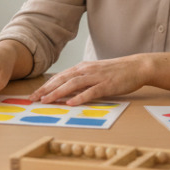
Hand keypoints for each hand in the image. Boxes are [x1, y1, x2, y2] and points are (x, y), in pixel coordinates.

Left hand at [31, 55, 151, 105]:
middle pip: (62, 79)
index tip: (34, 94)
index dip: (45, 86)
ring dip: (58, 93)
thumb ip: (81, 81)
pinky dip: (80, 97)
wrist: (136, 66)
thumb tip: (67, 91)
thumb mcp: (94, 74)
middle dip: (46, 89)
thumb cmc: (115, 72)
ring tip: (46, 101)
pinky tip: (71, 103)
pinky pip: (91, 91)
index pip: (59, 77)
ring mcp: (96, 77)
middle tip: (33, 99)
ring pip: (73, 84)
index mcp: (82, 68)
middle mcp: (86, 70)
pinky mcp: (107, 85)